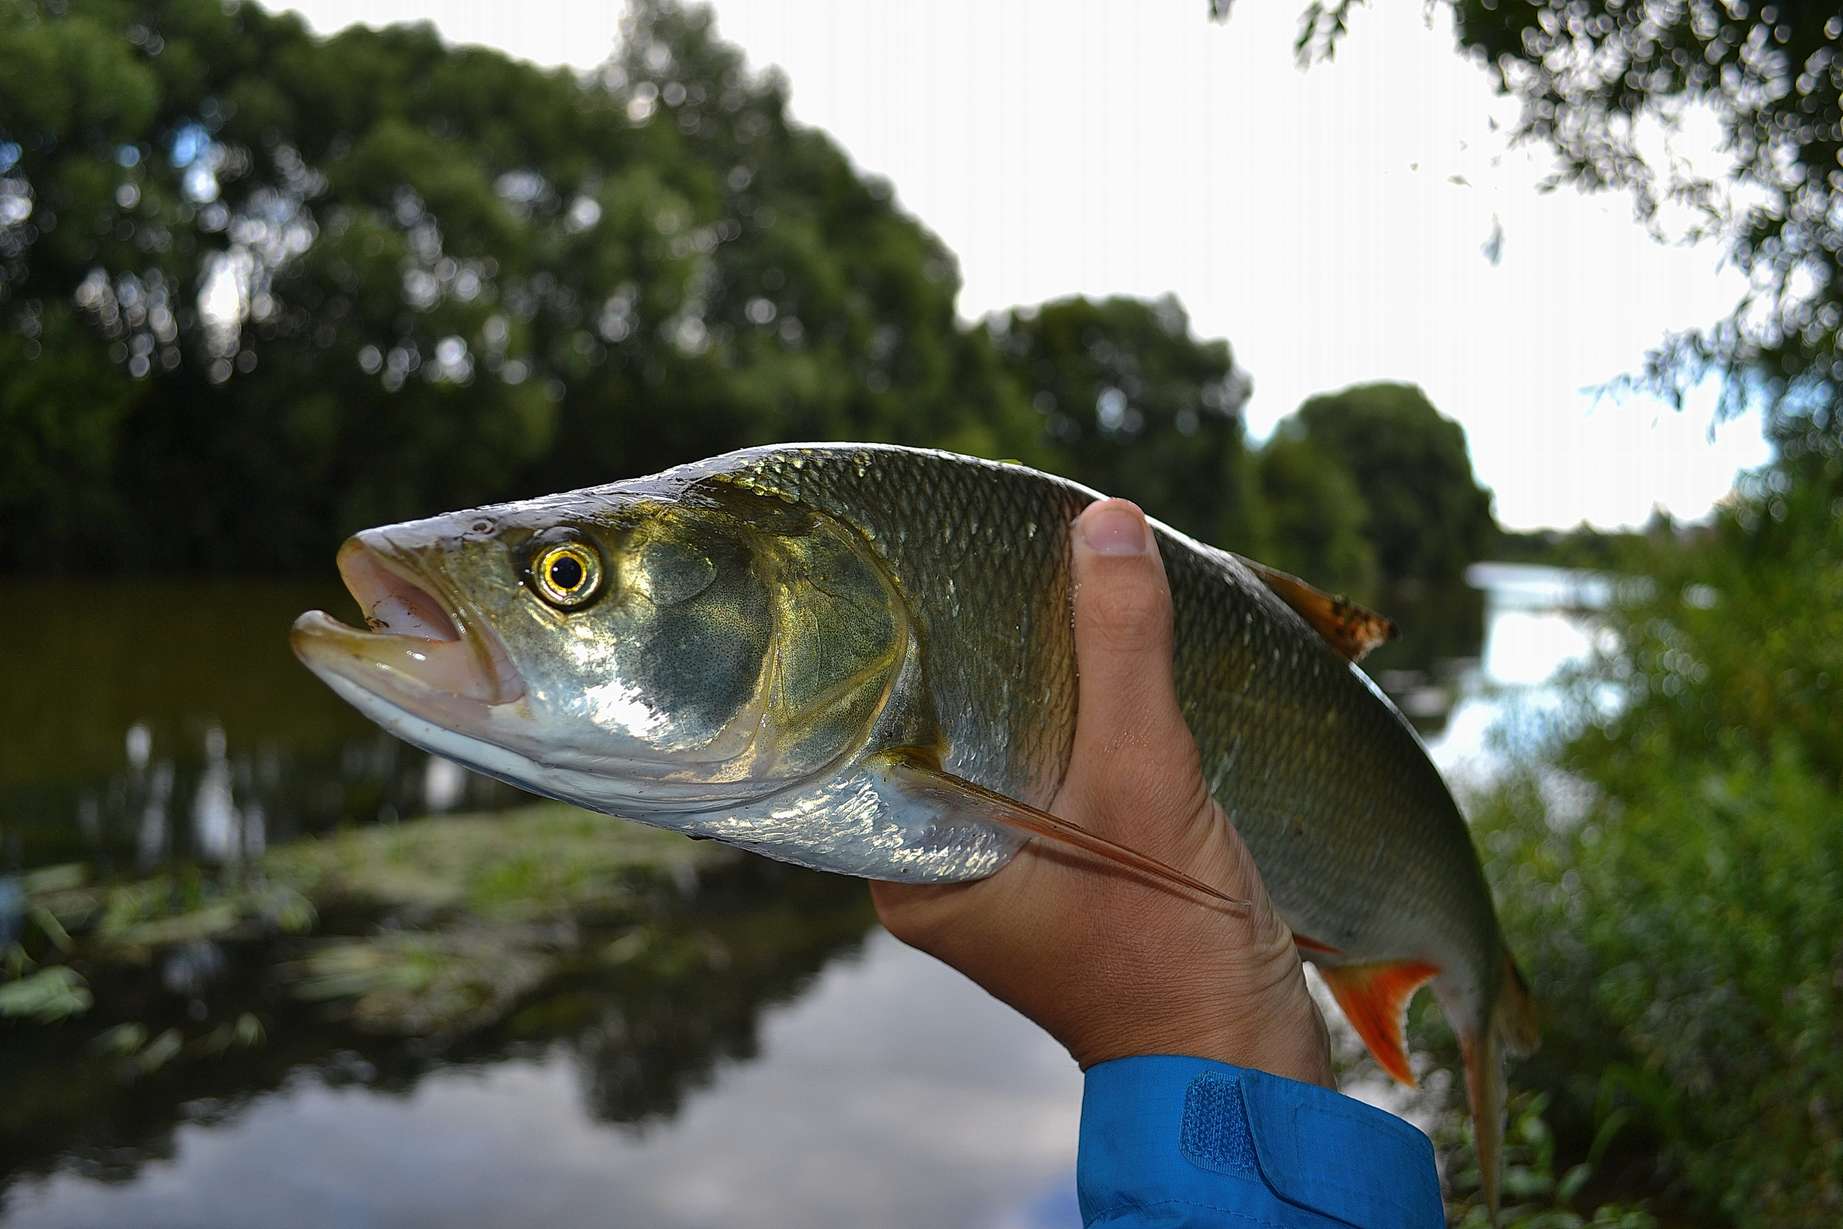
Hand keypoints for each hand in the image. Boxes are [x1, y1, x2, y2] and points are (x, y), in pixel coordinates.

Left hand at [872, 499, 1333, 1087]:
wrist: (1245, 1067)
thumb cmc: (1172, 952)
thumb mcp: (1145, 782)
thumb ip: (1122, 652)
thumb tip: (1106, 523)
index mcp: (913, 866)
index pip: (880, 729)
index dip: (900, 645)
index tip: (916, 560)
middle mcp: (938, 870)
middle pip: (946, 728)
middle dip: (980, 649)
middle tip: (993, 552)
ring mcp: (1000, 873)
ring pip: (1006, 745)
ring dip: (1038, 681)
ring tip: (1047, 582)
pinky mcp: (1060, 871)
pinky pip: (1052, 771)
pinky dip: (1077, 719)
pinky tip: (1097, 655)